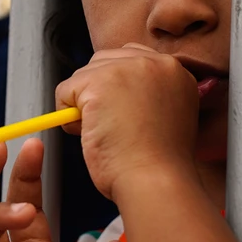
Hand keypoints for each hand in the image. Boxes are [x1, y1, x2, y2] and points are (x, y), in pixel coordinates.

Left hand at [54, 44, 199, 201]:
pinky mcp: (101, 81)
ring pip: (84, 75)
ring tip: (106, 133)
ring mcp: (127, 68)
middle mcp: (155, 62)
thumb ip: (146, 97)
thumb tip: (111, 96)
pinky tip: (92, 134)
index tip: (121, 114)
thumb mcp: (166, 117)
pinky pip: (66, 90)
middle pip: (104, 61)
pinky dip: (67, 114)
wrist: (156, 181)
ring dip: (84, 105)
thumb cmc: (160, 164)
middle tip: (112, 127)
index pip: (131, 60)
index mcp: (176, 71)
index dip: (118, 89)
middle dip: (98, 92)